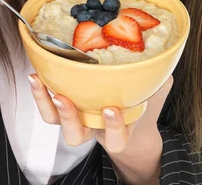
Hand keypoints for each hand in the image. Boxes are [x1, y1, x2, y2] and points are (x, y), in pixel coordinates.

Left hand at [28, 73, 172, 158]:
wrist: (124, 115)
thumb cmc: (139, 103)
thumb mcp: (153, 93)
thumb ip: (159, 82)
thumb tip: (165, 61)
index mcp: (118, 131)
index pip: (116, 140)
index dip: (113, 128)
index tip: (112, 109)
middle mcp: (91, 127)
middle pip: (75, 136)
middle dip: (69, 119)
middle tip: (64, 99)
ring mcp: (74, 116)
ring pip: (54, 121)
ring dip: (45, 103)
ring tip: (40, 81)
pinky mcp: (61, 103)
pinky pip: (45, 104)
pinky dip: (39, 91)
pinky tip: (36, 72)